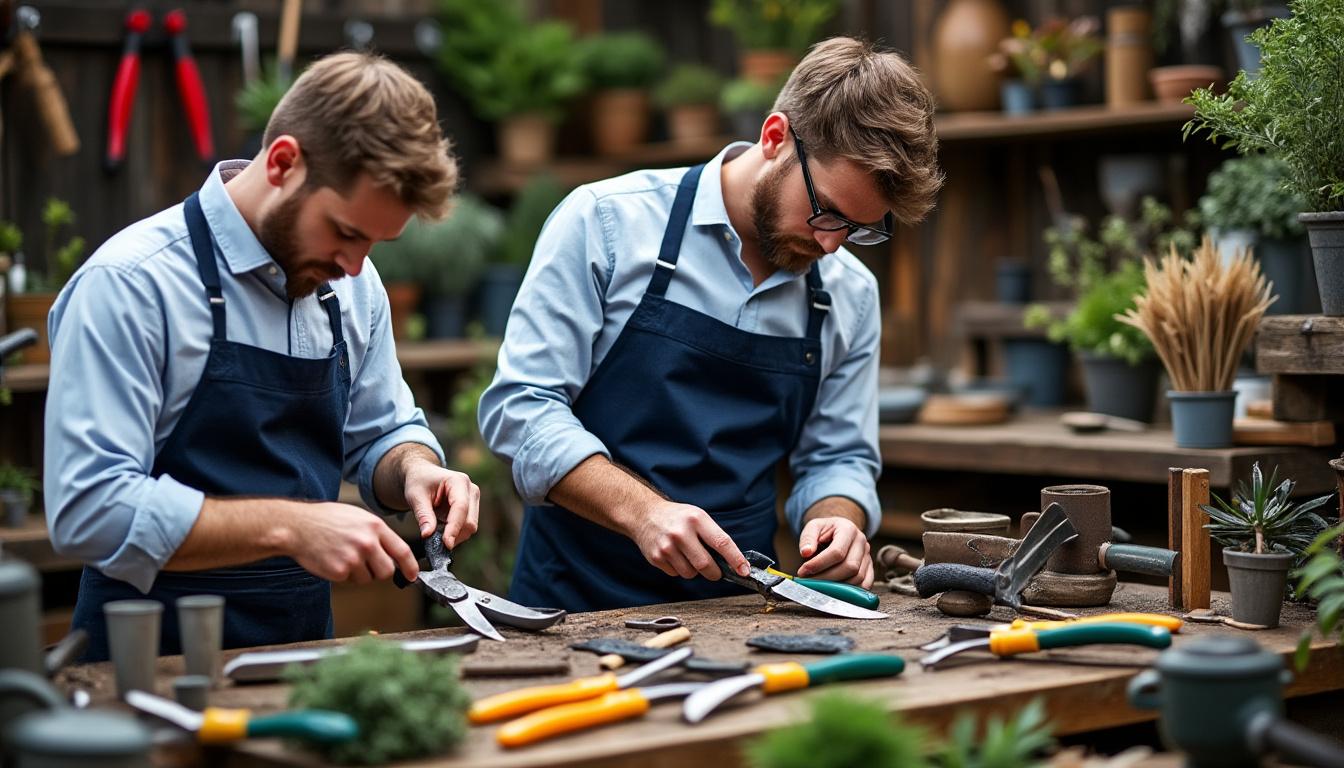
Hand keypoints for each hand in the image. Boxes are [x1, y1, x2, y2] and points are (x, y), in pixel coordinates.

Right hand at [286, 502, 419, 583]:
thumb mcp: (358, 517)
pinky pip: (350, 581)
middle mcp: (367, 542)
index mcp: (375, 526)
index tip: (413, 575)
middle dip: (379, 572)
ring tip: (343, 556)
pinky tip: (333, 560)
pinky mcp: (340, 571)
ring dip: (359, 573)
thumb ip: (377, 533)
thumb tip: (393, 552)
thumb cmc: (326, 520)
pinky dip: (343, 575)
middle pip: (387, 571)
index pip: (402, 551)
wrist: (297, 526)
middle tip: (366, 565)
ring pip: (368, 578)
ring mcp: (354, 558)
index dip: (410, 566)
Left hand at [403, 460, 479, 548]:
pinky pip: (467, 527)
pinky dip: (455, 533)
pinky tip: (442, 532)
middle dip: (455, 535)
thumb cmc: (418, 482)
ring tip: (436, 535)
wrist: (423, 475)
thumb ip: (423, 515)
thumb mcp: (415, 496)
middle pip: (470, 521)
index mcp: (458, 481)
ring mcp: (473, 499)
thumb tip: (427, 535)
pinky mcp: (472, 508)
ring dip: (455, 536)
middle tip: (436, 545)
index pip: (461, 508)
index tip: (446, 544)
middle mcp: (471, 489)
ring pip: (470, 526)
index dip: (454, 527)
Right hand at [630, 501, 750, 580]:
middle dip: (715, 573)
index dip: (735, 559)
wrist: (644, 514)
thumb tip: (732, 562)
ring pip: (690, 573)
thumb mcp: (698, 517)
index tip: (744, 570)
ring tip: (688, 556)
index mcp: (696, 519)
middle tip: (716, 571)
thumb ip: (714, 536)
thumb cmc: (677, 517)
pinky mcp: (656, 557)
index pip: (722, 543)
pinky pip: (676, 574)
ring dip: (695, 571)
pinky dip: (680, 569)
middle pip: (706, 565)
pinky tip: (675, 556)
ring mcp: (667, 546)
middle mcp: (681, 533)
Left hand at [795, 516, 872, 587]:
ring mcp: (868, 556)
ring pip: (858, 578)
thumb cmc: (825, 530)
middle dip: (827, 578)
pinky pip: (865, 584)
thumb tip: (806, 552)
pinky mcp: (869, 568)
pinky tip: (834, 590)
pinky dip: (850, 591)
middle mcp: (862, 542)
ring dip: (837, 586)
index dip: (819, 564)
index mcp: (848, 529)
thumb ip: (808, 538)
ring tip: (819, 585)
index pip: (837, 552)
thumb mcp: (813, 527)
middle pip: (850, 567)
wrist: (838, 531)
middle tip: (809, 582)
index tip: (803, 571)